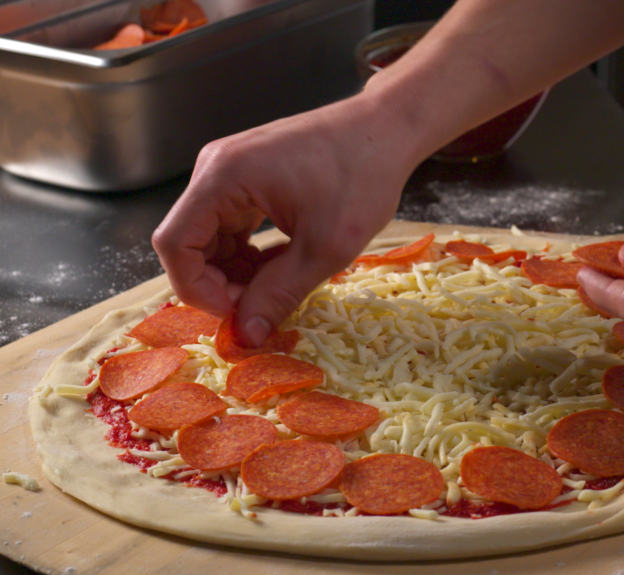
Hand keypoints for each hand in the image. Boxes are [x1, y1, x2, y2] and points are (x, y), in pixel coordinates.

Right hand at [152, 95, 418, 345]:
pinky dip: (250, 251)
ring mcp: (232, 169)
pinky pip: (232, 222)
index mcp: (223, 177)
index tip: (236, 314)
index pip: (174, 244)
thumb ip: (280, 293)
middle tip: (262, 306)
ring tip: (279, 286)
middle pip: (189, 241)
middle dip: (219, 283)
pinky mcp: (250, 175)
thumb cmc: (362, 176)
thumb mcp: (325, 246)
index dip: (197, 289)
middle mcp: (216, 167)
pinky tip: (284, 264)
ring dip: (236, 270)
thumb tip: (247, 335)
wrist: (388, 129)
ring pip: (212, 236)